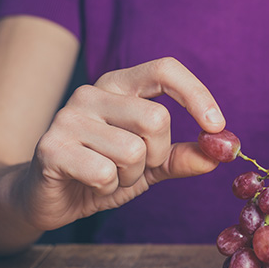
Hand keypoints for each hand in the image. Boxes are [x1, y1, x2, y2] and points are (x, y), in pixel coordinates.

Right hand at [16, 57, 224, 230]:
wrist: (47, 198)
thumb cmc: (101, 173)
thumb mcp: (149, 165)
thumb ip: (182, 156)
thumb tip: (221, 151)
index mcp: (119, 86)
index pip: (164, 69)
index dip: (196, 95)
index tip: (217, 126)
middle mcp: (92, 93)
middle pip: (156, 119)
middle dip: (156, 155)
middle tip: (134, 168)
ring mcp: (68, 117)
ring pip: (133, 151)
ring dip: (129, 177)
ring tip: (108, 176)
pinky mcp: (51, 147)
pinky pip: (105, 173)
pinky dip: (107, 188)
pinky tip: (89, 184)